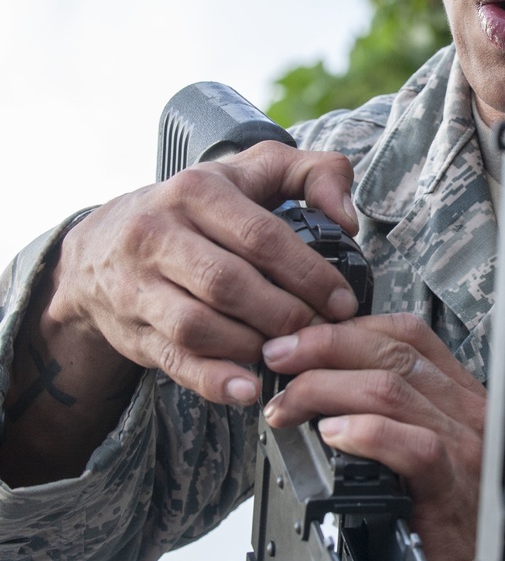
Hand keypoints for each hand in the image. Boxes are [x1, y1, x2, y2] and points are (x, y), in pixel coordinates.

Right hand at [48, 141, 360, 404]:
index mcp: (197, 190)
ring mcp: (139, 285)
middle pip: (229, 283)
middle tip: (319, 331)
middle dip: (284, 314)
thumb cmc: (195, 210)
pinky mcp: (133, 330)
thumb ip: (313, 175)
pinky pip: (175, 361)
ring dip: (252, 346)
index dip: (309, 273)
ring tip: (286, 352)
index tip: (341, 301)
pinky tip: (247, 388)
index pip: (261, 236)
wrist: (100, 247)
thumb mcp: (251, 172)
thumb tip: (347, 218)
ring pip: (199, 326)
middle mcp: (159, 234)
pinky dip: (213, 380)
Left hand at [261, 313, 485, 560]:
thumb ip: (394, 417)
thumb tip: (326, 389)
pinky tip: (332, 436)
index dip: (347, 328)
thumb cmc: (447, 520)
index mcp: (460, 396)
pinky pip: (413, 446)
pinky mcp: (454, 489)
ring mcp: (465, 448)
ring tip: (286, 406)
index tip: (298, 340)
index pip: (407, 335)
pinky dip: (366, 433)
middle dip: (324, 348)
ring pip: (392, 391)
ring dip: (325, 389)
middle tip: (276, 361)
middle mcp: (467, 412)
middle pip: (393, 352)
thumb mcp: (427, 453)